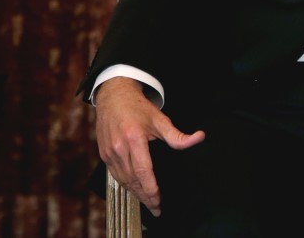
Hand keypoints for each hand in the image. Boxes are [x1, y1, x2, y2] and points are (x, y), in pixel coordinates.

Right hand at [95, 77, 205, 216]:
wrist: (114, 96)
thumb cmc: (137, 108)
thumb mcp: (160, 119)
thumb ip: (178, 135)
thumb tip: (198, 138)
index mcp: (134, 138)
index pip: (143, 171)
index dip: (150, 189)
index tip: (158, 200)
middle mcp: (119, 147)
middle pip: (132, 179)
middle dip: (145, 196)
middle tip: (156, 208)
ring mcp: (109, 152)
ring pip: (123, 180)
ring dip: (135, 192)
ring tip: (147, 201)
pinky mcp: (104, 154)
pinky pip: (115, 175)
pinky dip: (125, 184)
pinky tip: (134, 188)